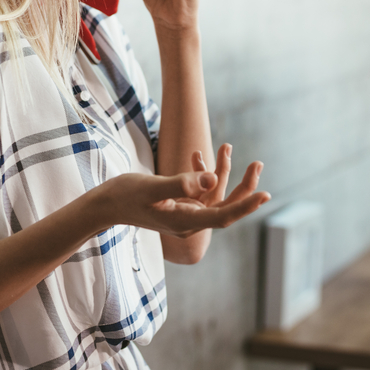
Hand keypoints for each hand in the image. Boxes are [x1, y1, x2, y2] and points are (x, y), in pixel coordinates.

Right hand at [95, 161, 269, 237]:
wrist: (104, 205)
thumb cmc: (124, 196)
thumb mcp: (152, 187)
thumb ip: (182, 184)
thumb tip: (212, 179)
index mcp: (184, 222)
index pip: (222, 216)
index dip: (245, 206)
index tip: (264, 195)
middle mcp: (189, 222)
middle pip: (225, 207)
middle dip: (243, 187)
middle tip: (258, 164)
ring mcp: (185, 215)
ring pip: (214, 196)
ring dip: (223, 173)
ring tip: (228, 147)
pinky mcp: (180, 206)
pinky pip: (200, 191)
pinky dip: (202, 173)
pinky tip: (196, 154)